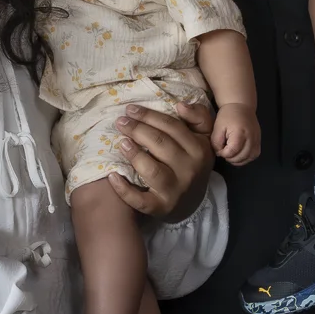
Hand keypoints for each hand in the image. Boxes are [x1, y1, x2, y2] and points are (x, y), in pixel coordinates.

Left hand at [108, 102, 213, 220]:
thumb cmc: (191, 162)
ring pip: (151, 169)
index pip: (172, 127)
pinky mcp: (161, 208)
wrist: (191, 202)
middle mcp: (189, 170)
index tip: (130, 109)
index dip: (150, 116)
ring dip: (134, 154)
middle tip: (120, 122)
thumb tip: (180, 105)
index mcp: (200, 149)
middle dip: (137, 129)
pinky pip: (140, 200)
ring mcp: (175, 191)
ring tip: (121, 143)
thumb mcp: (202, 138)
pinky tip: (112, 176)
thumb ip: (198, 117)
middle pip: (160, 144)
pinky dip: (124, 190)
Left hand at [210, 101, 259, 165]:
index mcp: (240, 133)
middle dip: (230, 158)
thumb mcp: (217, 127)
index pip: (232, 152)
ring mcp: (257, 140)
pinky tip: (239, 154)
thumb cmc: (228, 115)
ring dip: (238, 160)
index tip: (219, 149)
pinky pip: (254, 155)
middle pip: (241, 157)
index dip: (223, 154)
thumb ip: (216, 143)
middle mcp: (251, 137)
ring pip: (249, 158)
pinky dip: (246, 158)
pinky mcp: (259, 141)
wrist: (241, 106)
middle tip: (224, 151)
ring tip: (231, 154)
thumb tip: (220, 154)